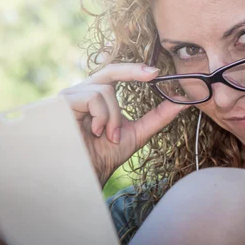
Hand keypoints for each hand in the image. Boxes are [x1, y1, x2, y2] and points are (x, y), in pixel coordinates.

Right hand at [59, 62, 185, 184]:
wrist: (83, 176)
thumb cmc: (104, 156)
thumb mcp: (137, 133)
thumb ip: (158, 117)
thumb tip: (182, 101)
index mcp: (97, 96)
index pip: (115, 74)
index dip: (135, 69)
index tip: (157, 72)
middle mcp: (82, 92)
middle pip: (109, 69)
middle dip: (132, 70)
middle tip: (154, 74)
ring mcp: (70, 96)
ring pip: (105, 91)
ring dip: (114, 117)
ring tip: (110, 136)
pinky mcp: (62, 103)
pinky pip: (92, 97)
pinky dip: (101, 117)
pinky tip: (95, 133)